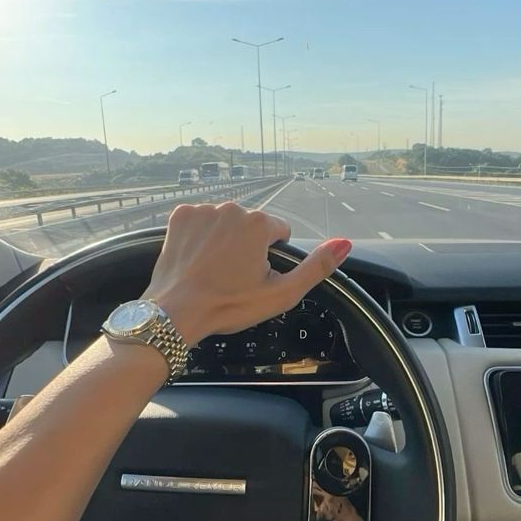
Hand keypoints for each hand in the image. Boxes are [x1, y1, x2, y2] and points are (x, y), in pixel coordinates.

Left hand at [143, 201, 351, 345]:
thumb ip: (317, 266)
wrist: (176, 312)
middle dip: (247, 247)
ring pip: (225, 223)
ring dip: (223, 240)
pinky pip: (200, 221)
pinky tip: (197, 258)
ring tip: (213, 270)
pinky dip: (200, 236)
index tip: (255, 277)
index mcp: (258, 223)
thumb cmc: (228, 306)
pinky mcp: (179, 216)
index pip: (279, 232)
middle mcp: (231, 208)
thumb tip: (344, 243)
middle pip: (251, 226)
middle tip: (233, 277)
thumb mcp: (281, 293)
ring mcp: (202, 210)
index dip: (271, 257)